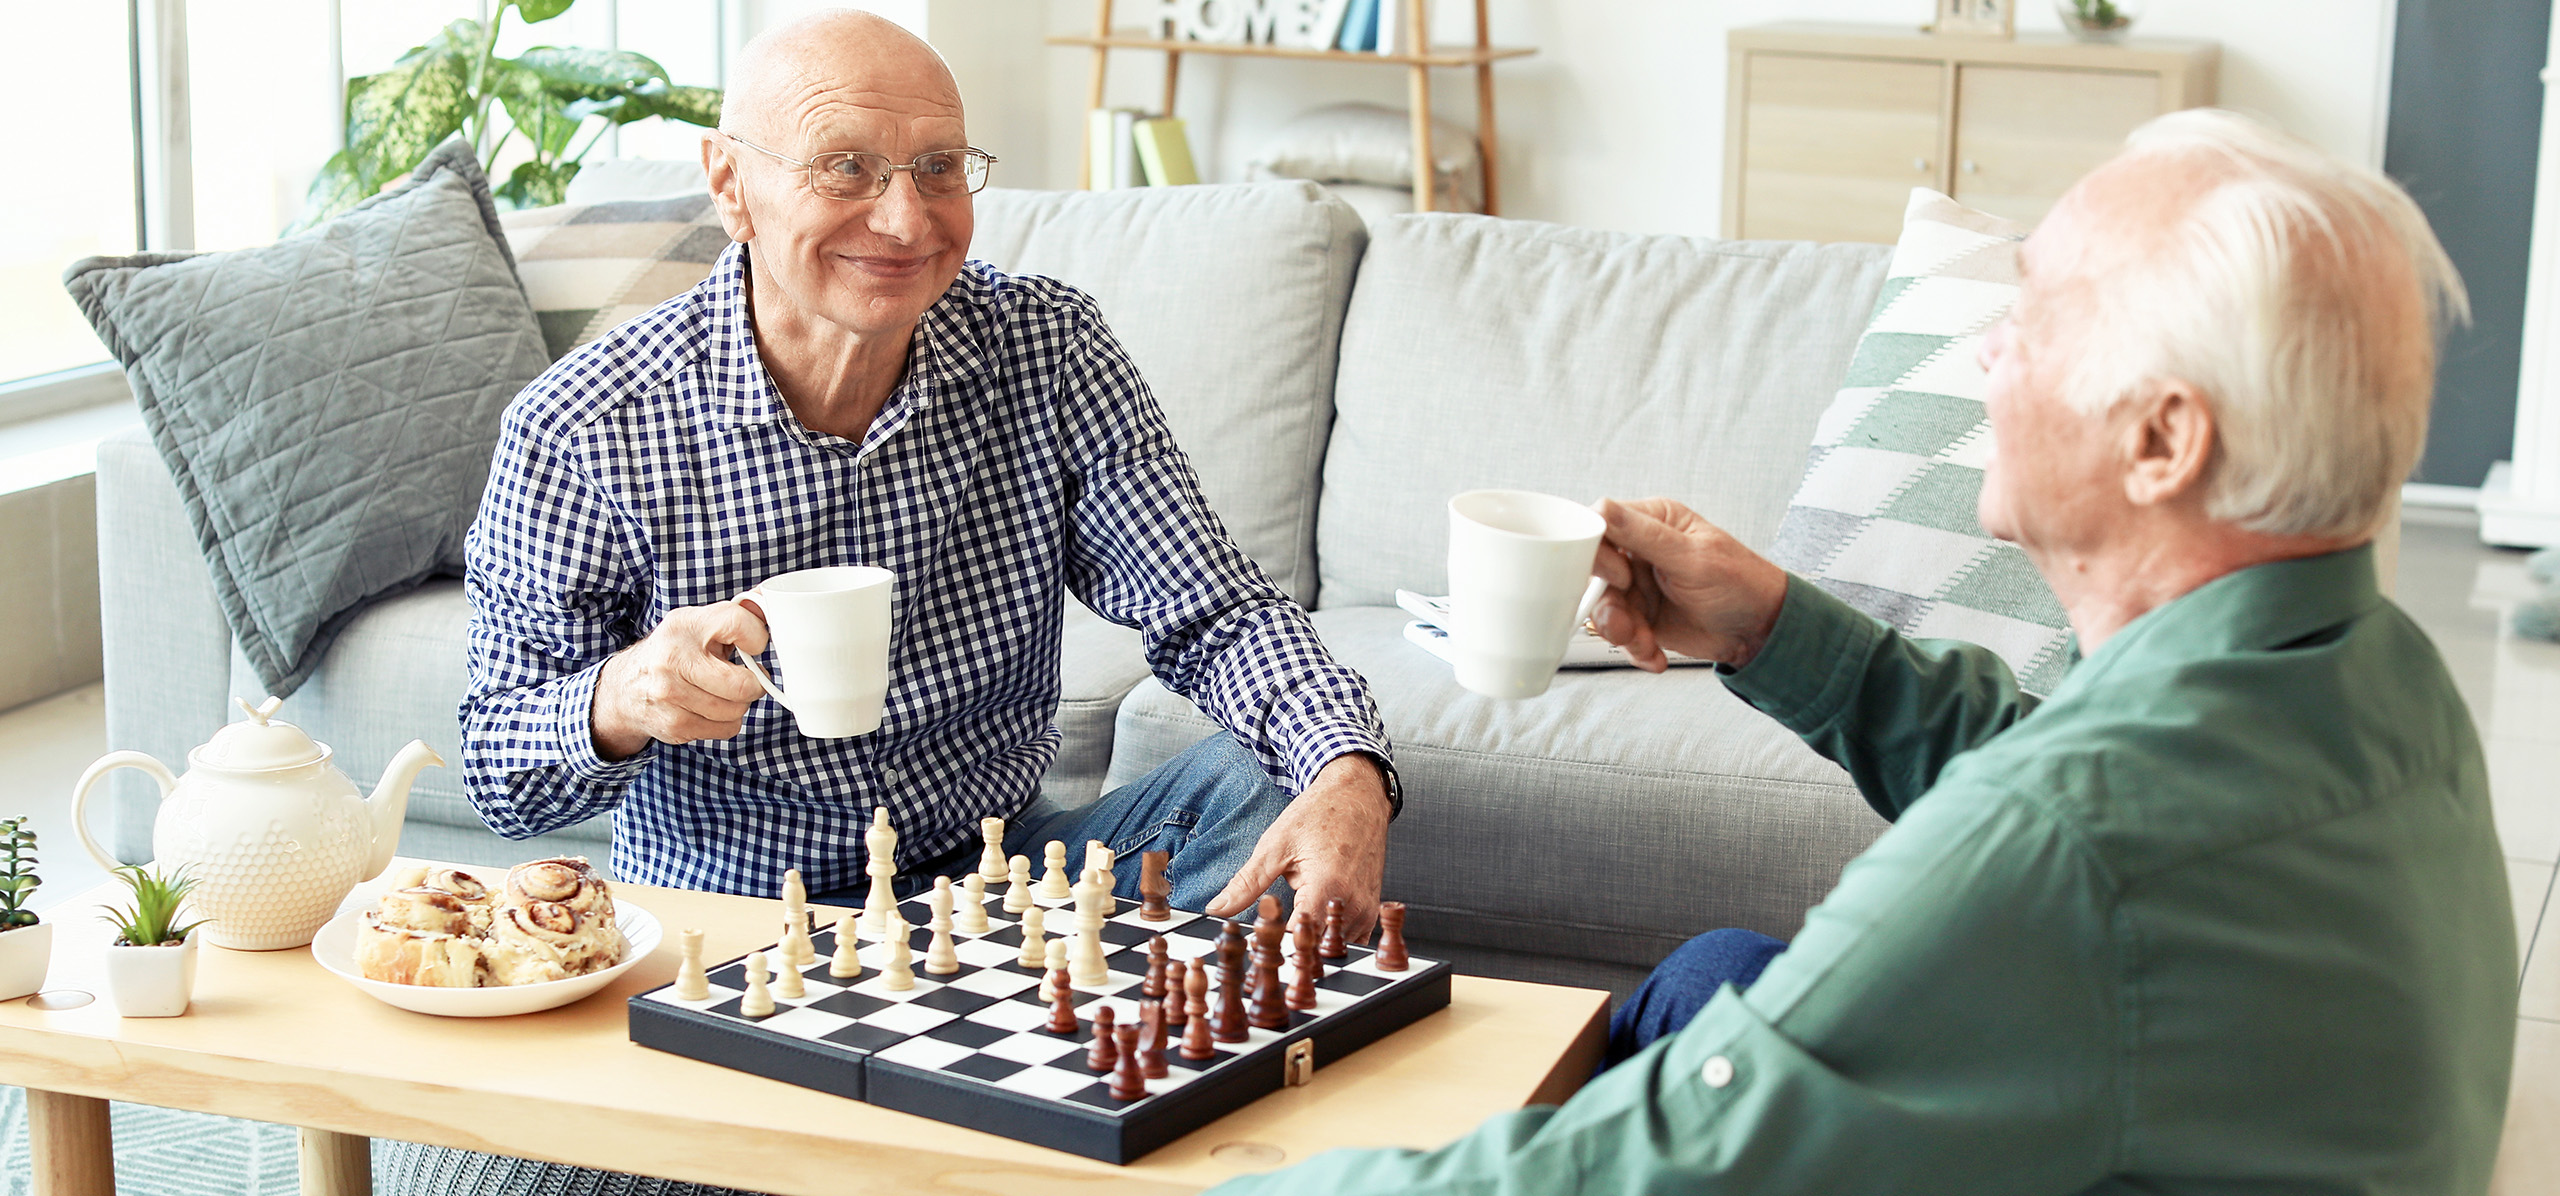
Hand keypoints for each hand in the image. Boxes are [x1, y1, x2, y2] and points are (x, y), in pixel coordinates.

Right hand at [590, 602, 771, 759]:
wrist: (626, 687)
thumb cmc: (673, 652)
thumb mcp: (698, 623)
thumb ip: (737, 613)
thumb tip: (770, 598)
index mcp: (685, 625)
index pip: (739, 624)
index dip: (757, 637)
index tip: (753, 645)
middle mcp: (674, 659)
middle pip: (743, 684)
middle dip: (754, 683)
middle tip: (747, 678)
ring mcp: (671, 695)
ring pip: (737, 710)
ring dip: (739, 704)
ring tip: (722, 691)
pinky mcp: (674, 724)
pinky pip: (726, 729)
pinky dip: (726, 721)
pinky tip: (709, 707)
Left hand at [1206, 753, 1390, 939]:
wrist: (1358, 795)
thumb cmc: (1319, 815)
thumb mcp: (1275, 846)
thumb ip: (1246, 884)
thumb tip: (1215, 909)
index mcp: (1327, 886)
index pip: (1298, 938)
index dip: (1274, 944)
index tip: (1256, 941)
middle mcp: (1351, 903)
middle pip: (1317, 947)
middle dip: (1290, 946)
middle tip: (1269, 934)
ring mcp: (1366, 908)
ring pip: (1334, 947)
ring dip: (1312, 943)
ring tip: (1291, 922)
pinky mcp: (1371, 910)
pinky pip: (1350, 939)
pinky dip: (1329, 937)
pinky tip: (1312, 920)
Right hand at [1588, 497, 1790, 671]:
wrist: (1760, 630)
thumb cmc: (1741, 582)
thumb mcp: (1693, 557)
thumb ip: (1644, 536)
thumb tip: (1600, 509)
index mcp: (1651, 522)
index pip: (1601, 526)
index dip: (1597, 554)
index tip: (1619, 577)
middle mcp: (1639, 552)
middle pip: (1595, 573)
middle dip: (1608, 604)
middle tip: (1627, 621)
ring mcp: (1638, 587)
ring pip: (1603, 608)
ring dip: (1622, 632)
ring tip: (1645, 642)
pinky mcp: (1642, 618)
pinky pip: (1620, 635)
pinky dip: (1635, 649)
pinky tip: (1656, 654)